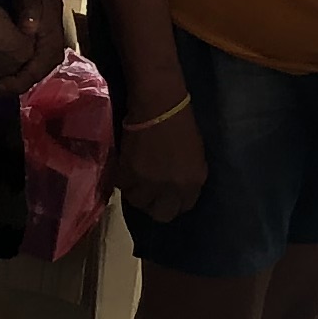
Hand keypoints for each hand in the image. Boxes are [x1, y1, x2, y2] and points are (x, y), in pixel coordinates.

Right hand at [115, 88, 207, 223]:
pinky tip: (126, 166)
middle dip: (155, 204)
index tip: (167, 194)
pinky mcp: (128, 175)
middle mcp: (172, 189)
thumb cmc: (181, 122)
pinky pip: (122, 186)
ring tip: (135, 176)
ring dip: (136, 190)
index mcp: (193, 182)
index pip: (183, 207)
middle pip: (161, 213)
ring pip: (138, 201)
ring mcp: (149, 184)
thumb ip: (188, 176)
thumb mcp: (195, 154)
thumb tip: (178, 189)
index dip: (173, 200)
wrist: (159, 105)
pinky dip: (122, 178)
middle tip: (149, 190)